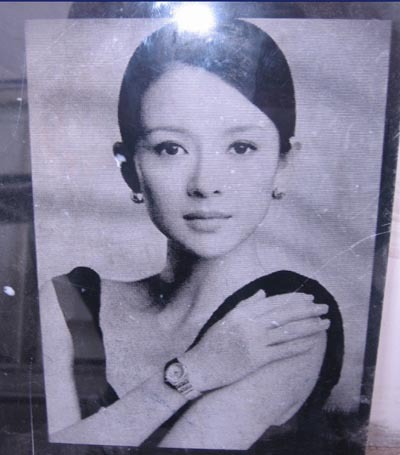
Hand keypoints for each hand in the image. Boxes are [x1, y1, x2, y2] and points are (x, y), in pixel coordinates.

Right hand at [180, 290, 329, 392]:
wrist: (200, 366)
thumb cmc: (212, 342)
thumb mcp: (227, 318)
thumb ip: (246, 305)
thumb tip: (263, 293)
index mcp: (243, 312)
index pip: (274, 302)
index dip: (293, 300)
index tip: (309, 298)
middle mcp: (250, 324)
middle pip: (285, 314)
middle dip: (307, 310)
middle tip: (324, 307)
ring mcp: (254, 342)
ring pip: (288, 332)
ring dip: (309, 327)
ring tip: (325, 323)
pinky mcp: (256, 359)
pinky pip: (282, 351)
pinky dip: (298, 346)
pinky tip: (311, 343)